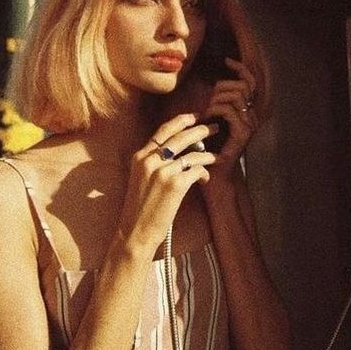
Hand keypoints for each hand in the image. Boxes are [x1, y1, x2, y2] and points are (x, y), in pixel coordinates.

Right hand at [118, 114, 216, 249]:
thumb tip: (180, 149)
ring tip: (215, 157)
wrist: (135, 233)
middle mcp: (150, 160)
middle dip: (200, 129)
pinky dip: (204, 173)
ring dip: (207, 155)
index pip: (163, 130)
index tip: (195, 116)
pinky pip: (196, 170)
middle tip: (214, 128)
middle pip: (180, 136)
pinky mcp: (175, 185)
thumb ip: (154, 161)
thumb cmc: (140, 208)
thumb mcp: (140, 178)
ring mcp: (163, 172)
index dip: (181, 120)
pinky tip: (205, 178)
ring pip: (192, 154)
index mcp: (140, 157)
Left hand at [204, 57, 258, 175]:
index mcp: (249, 110)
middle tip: (210, 101)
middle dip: (221, 88)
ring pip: (235, 96)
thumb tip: (215, 85)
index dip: (240, 68)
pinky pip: (229, 110)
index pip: (250, 81)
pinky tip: (207, 117)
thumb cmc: (211, 147)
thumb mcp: (215, 118)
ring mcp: (250, 124)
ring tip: (207, 112)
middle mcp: (253, 115)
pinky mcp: (243, 132)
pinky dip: (215, 110)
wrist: (215, 174)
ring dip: (216, 100)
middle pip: (242, 85)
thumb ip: (219, 102)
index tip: (227, 60)